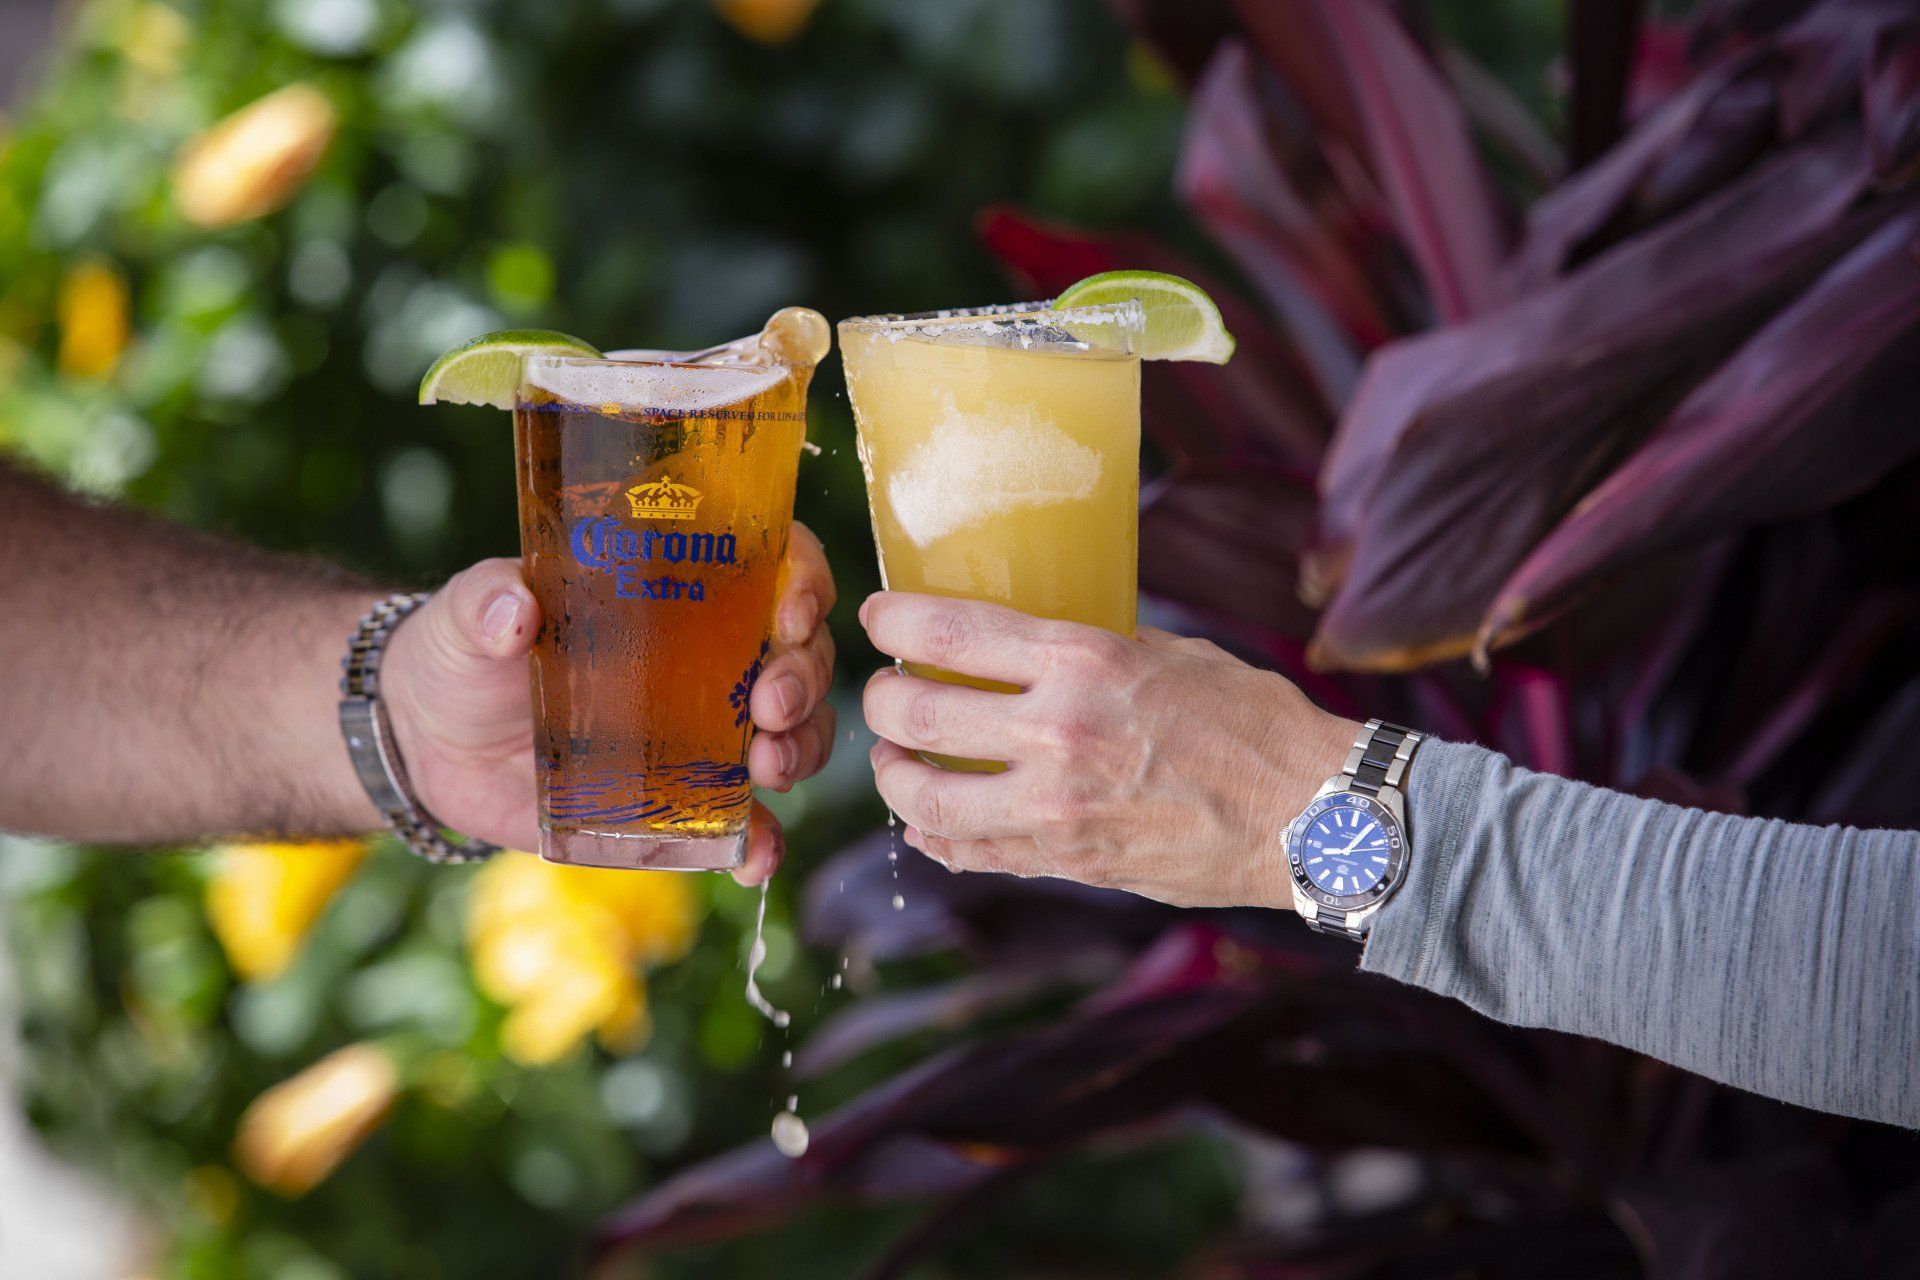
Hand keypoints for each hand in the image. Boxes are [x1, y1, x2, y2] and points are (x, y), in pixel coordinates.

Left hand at [377, 523, 836, 884]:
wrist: (431, 744)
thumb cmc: (464, 654)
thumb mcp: (468, 613)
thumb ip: (486, 602)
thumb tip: (513, 608)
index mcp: (680, 589)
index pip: (773, 564)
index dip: (804, 581)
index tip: (789, 612)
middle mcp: (712, 658)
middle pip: (801, 656)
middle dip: (805, 680)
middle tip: (769, 706)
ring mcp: (706, 734)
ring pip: (795, 736)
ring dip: (801, 751)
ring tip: (768, 768)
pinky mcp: (684, 804)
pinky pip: (746, 826)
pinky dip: (760, 844)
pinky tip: (752, 857)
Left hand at [858, 592, 1357, 909]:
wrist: (1313, 817)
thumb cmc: (1253, 723)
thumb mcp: (1170, 655)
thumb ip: (1090, 651)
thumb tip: (1029, 644)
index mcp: (1084, 661)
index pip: (951, 631)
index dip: (894, 621)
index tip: (878, 618)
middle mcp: (1058, 730)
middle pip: (915, 711)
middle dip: (882, 700)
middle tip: (886, 695)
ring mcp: (1057, 805)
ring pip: (924, 796)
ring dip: (894, 776)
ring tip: (895, 761)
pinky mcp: (1068, 860)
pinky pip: (969, 853)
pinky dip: (935, 836)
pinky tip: (929, 822)